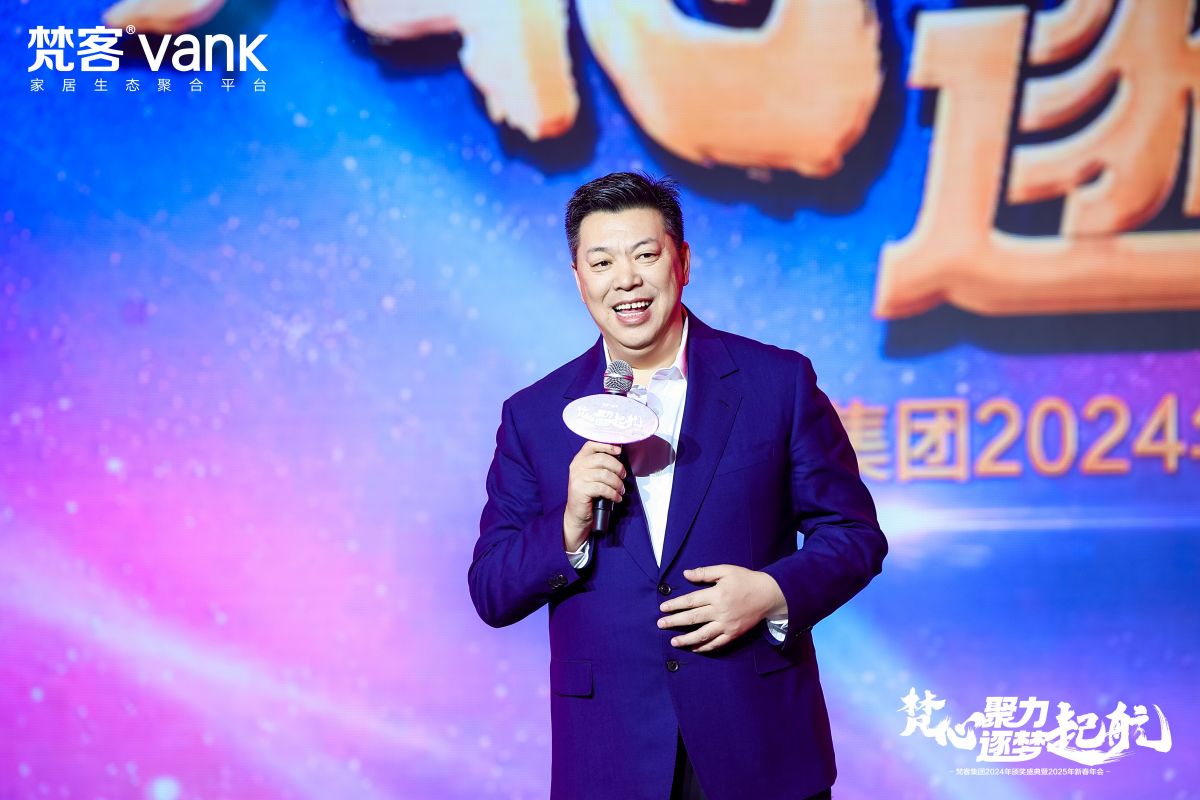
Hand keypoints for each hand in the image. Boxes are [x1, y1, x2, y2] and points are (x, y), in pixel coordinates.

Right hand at [563, 441, 624, 551]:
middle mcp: (576, 466)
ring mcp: (577, 478)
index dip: (607, 445)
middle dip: (617, 467)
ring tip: (621, 490)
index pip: (591, 445)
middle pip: (602, 458)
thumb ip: (601, 465)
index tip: (619, 451)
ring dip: (617, 483)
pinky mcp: (580, 490)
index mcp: (579, 460)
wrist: (577, 514)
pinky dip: (613, 493)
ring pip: (604, 474)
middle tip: (623, 476)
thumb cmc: (589, 494)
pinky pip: (603, 488)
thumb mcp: (592, 476)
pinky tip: (616, 498)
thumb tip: (619, 455)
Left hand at [657, 565, 786, 652]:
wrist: (768, 594)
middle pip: (693, 618)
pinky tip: (694, 648)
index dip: (675, 605)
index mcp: (716, 594)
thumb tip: (686, 574)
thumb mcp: (725, 570)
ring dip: (686, 639)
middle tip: (660, 625)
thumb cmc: (745, 579)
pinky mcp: (734, 633)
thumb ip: (705, 573)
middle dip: (674, 622)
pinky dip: (705, 647)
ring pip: (702, 634)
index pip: (690, 601)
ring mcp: (727, 625)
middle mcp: (720, 611)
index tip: (663, 608)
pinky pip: (717, 643)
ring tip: (673, 642)